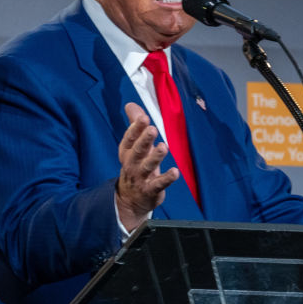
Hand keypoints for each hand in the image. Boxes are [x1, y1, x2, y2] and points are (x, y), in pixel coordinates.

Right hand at [115, 102, 179, 230]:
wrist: (130, 199)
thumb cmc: (135, 166)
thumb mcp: (133, 146)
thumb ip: (134, 125)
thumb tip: (130, 104)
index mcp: (127, 152)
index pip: (130, 138)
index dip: (135, 128)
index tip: (143, 117)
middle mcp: (132, 164)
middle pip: (138, 151)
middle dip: (145, 140)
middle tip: (152, 129)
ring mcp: (141, 178)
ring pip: (148, 166)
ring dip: (156, 157)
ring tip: (164, 147)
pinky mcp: (151, 190)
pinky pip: (158, 184)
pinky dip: (167, 178)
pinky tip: (175, 172)